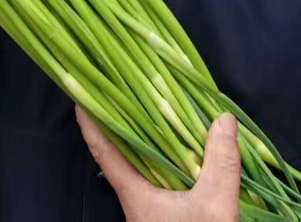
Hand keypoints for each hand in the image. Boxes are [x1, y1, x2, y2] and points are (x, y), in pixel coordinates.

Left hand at [76, 110, 240, 221]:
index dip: (89, 123)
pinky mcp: (162, 217)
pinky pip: (156, 181)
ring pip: (139, 169)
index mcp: (134, 194)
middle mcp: (134, 201)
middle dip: (119, 124)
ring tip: (150, 110)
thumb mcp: (215, 208)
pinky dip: (162, 161)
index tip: (77, 95)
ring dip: (143, 142)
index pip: (103, 152)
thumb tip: (223, 118)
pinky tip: (178, 151)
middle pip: (119, 155)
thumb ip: (220, 164)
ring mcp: (147, 211)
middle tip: (122, 90)